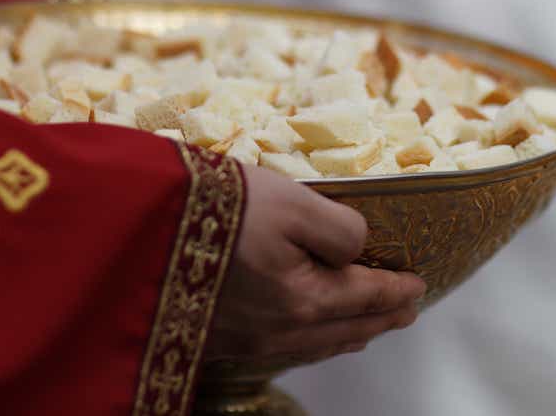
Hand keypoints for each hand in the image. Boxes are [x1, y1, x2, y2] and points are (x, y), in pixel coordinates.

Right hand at [207, 165, 425, 363]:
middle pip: (348, 330)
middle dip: (382, 319)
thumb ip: (340, 230)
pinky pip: (283, 351)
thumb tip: (359, 250)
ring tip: (369, 326)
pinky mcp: (218, 341)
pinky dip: (312, 342)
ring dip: (350, 334)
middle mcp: (281, 331)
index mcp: (307, 299)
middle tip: (407, 310)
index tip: (419, 285)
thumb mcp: (293, 203)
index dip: (399, 290)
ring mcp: (248, 342)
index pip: (368, 297)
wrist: (135, 234)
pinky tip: (311, 336)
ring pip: (316, 346)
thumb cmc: (218, 209)